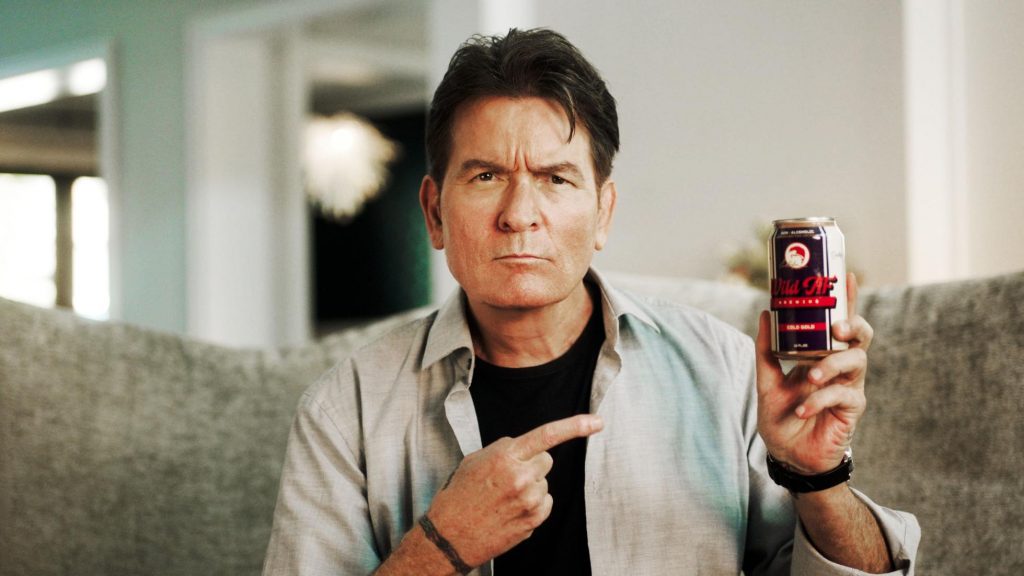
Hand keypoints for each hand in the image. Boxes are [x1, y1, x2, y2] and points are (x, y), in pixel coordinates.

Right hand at [424, 414, 603, 567]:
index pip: (547, 435)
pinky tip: (511, 509)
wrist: (450, 535)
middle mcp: (521, 477)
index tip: (597, 422)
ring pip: (544, 482)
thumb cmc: (459, 495)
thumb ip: (504, 450)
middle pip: (546, 459)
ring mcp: (530, 500)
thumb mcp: (474, 461)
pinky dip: (533, 504)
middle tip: (509, 476)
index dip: (575, 426)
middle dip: (532, 463)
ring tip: (504, 497)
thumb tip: (523, 447)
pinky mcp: (534, 520)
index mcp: (505, 457)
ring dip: (530, 485)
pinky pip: (545, 502)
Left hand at [755, 273, 873, 473]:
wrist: (788, 455)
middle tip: (835, 328)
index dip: (846, 299)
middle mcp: (840, 367)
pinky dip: (820, 399)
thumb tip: (766, 314)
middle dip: (852, 326)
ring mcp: (849, 387)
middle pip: (860, 336)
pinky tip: (803, 408)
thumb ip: (766, 350)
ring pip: (856, 362)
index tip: (848, 274)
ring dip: (832, 365)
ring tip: (810, 377)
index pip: (838, 323)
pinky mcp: (851, 409)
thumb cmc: (782, 417)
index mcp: (822, 355)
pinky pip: (843, 395)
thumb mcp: (767, 381)